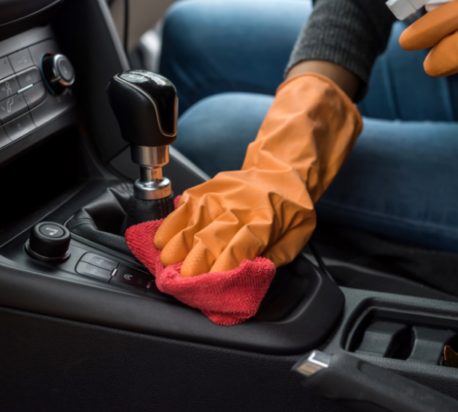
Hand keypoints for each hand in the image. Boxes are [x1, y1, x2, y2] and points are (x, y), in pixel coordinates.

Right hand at [154, 73, 362, 276]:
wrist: (282, 172)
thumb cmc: (290, 209)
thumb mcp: (295, 238)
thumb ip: (272, 259)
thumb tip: (246, 275)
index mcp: (264, 221)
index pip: (240, 247)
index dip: (222, 268)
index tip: (210, 285)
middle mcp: (237, 206)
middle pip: (211, 237)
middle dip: (195, 263)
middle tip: (183, 282)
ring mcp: (217, 196)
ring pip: (192, 223)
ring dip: (177, 247)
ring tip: (166, 264)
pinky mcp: (204, 190)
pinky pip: (182, 209)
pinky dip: (170, 226)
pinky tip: (161, 241)